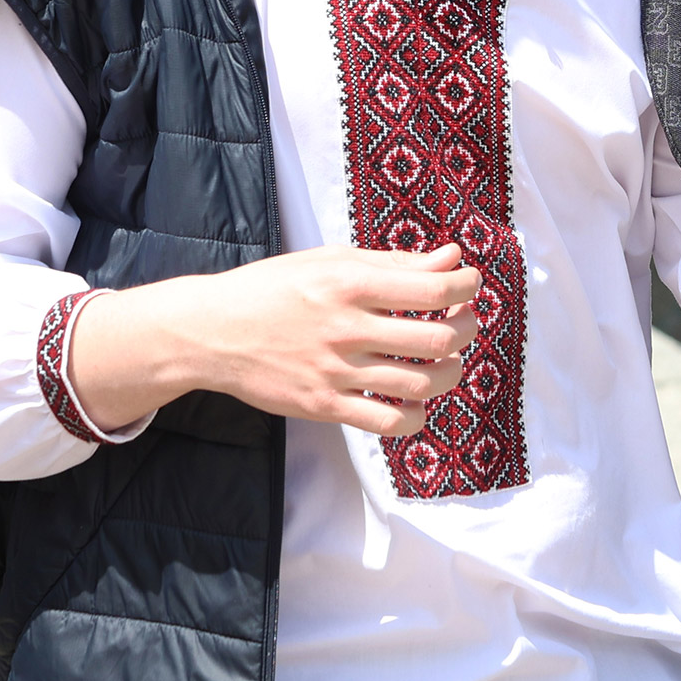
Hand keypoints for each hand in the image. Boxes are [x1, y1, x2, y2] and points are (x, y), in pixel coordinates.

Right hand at [69, 245, 481, 435]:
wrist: (213, 332)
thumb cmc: (273, 289)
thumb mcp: (329, 261)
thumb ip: (393, 263)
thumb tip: (452, 257)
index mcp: (349, 283)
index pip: (434, 287)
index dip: (466, 286)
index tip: (467, 285)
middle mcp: (346, 328)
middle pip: (438, 338)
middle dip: (466, 329)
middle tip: (464, 322)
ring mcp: (336, 371)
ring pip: (422, 383)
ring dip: (450, 372)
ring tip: (447, 360)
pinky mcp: (325, 406)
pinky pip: (389, 422)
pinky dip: (416, 415)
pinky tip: (415, 400)